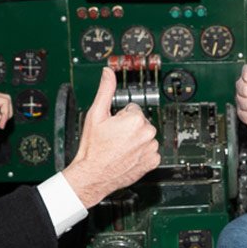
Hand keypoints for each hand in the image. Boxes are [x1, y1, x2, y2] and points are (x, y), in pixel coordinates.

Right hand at [62, 64, 159, 207]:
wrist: (93, 174)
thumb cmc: (94, 148)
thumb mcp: (96, 114)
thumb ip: (106, 90)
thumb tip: (108, 73)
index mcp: (136, 119)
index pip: (132, 109)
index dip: (120, 117)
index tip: (112, 127)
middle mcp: (147, 133)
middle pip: (140, 122)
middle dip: (129, 128)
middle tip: (114, 138)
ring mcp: (151, 149)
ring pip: (145, 136)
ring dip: (135, 140)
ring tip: (119, 148)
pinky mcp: (153, 162)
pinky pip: (149, 151)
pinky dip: (141, 153)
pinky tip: (127, 156)